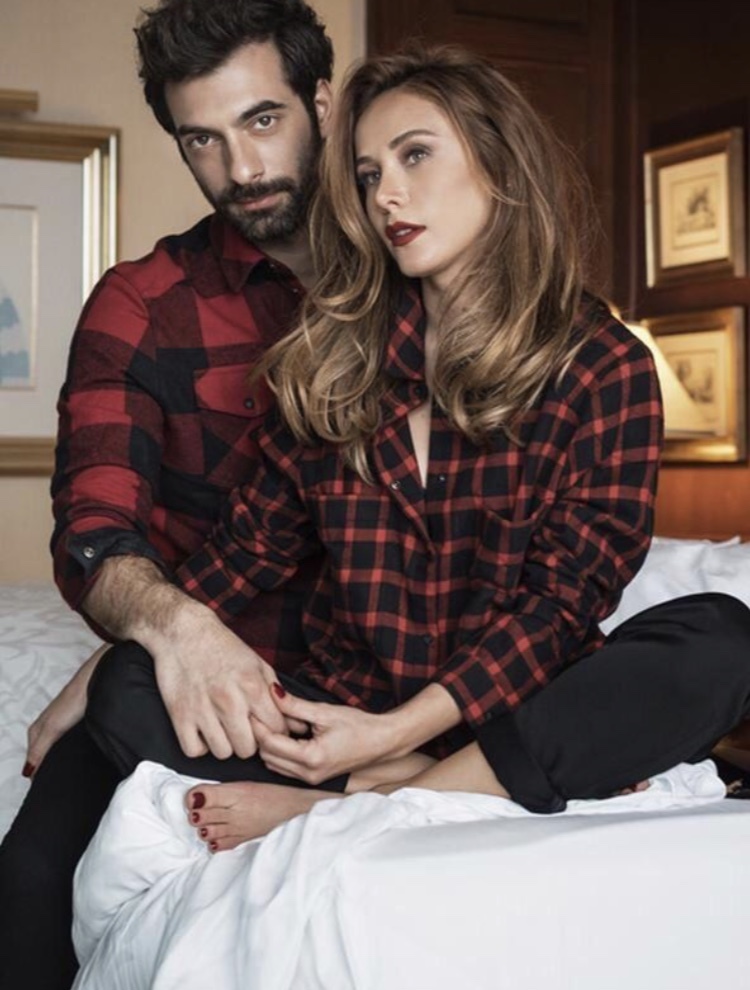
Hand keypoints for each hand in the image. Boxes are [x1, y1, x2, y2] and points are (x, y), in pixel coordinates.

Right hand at [25, 643, 110, 775]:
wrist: (96, 681)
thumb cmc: (74, 699)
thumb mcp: (53, 728)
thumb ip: (40, 749)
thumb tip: (28, 771)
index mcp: (36, 731)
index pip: (32, 760)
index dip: (38, 774)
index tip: (46, 787)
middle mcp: (46, 728)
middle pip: (43, 756)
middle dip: (50, 768)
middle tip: (60, 781)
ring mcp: (61, 726)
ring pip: (57, 749)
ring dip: (62, 759)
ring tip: (71, 771)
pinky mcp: (76, 724)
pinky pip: (69, 743)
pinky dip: (72, 751)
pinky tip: (81, 755)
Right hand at [150, 604, 288, 760]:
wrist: (183, 631)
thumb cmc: (222, 647)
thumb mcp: (257, 663)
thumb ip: (275, 692)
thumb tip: (295, 720)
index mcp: (252, 686)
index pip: (276, 729)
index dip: (274, 731)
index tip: (266, 726)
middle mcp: (229, 701)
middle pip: (248, 749)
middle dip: (249, 741)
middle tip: (243, 728)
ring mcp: (203, 710)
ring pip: (223, 753)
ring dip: (224, 744)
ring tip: (222, 728)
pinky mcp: (179, 715)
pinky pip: (194, 751)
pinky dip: (199, 745)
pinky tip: (203, 731)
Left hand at [253, 688, 394, 784]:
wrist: (381, 742)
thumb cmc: (358, 726)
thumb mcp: (324, 712)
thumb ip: (295, 705)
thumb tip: (272, 693)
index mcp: (310, 758)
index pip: (270, 743)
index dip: (257, 725)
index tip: (251, 708)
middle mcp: (308, 774)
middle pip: (267, 756)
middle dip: (261, 736)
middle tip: (258, 713)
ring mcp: (310, 780)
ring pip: (273, 765)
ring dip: (269, 746)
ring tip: (273, 723)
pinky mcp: (312, 779)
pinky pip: (285, 768)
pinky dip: (279, 753)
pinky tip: (286, 735)